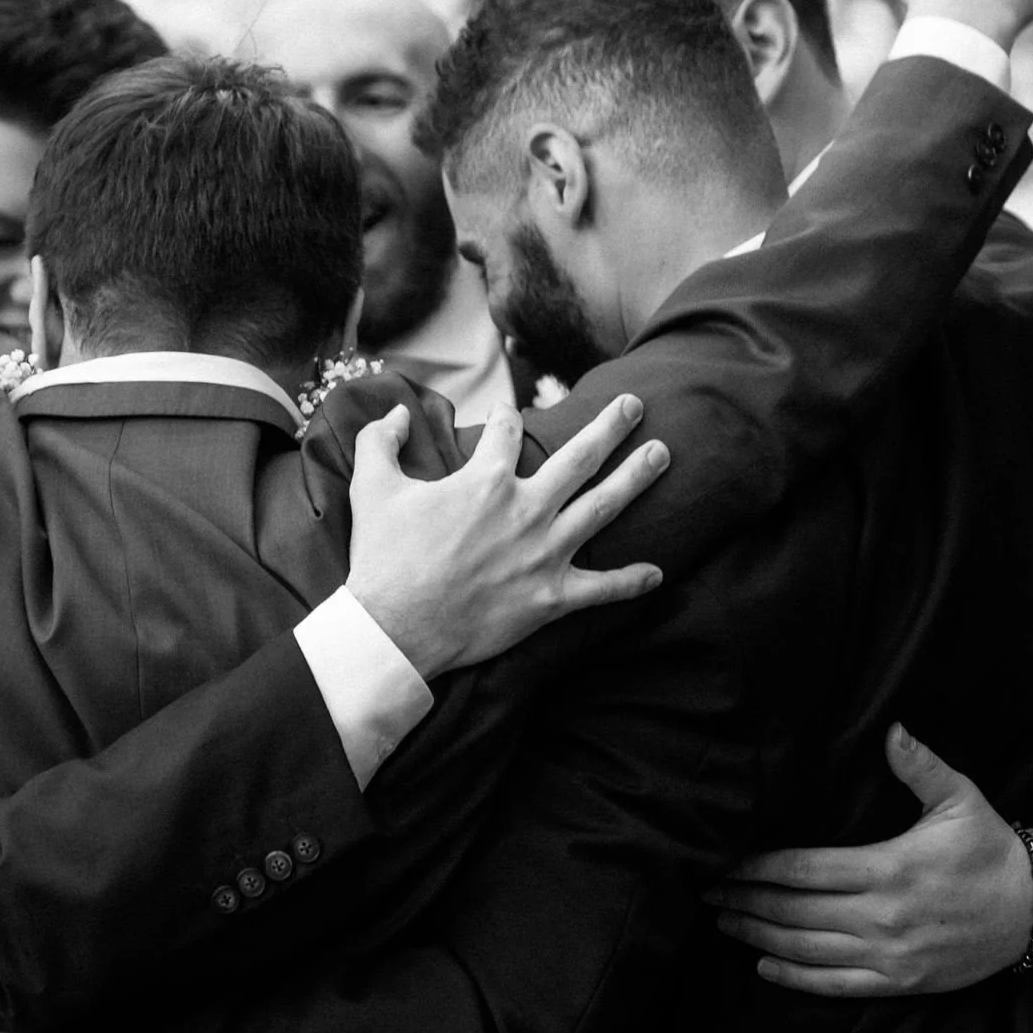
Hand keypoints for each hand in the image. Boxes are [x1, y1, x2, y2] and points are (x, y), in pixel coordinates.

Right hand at [346, 397, 667, 675]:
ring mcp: (545, 554)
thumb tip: (394, 412)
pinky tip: (657, 573)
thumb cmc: (382, 557)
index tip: (511, 413)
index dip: (508, 416)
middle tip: (635, 405)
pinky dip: (631, 582)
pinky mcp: (551, 598)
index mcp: (486, 480)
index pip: (509, 431)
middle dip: (611, 426)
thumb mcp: (371, 487)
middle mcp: (526, 509)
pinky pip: (602, 589)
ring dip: (637, 477)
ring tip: (661, 454)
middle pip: (580, 456)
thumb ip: (379, 440)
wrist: (395, 627)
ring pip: (604, 506)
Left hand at [705, 722, 1032, 995]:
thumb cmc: (992, 850)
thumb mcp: (960, 800)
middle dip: (745, 900)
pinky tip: (763, 965)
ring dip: (759, 935)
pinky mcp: (902, 980)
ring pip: (808, 949)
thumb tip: (891, 728)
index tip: (725, 861)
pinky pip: (839, 984)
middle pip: (795, 911)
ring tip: (723, 921)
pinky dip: (796, 978)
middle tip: (706, 890)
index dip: (757, 868)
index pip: (804, 869)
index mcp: (890, 869)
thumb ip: (919, 766)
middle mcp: (885, 916)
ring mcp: (892, 954)